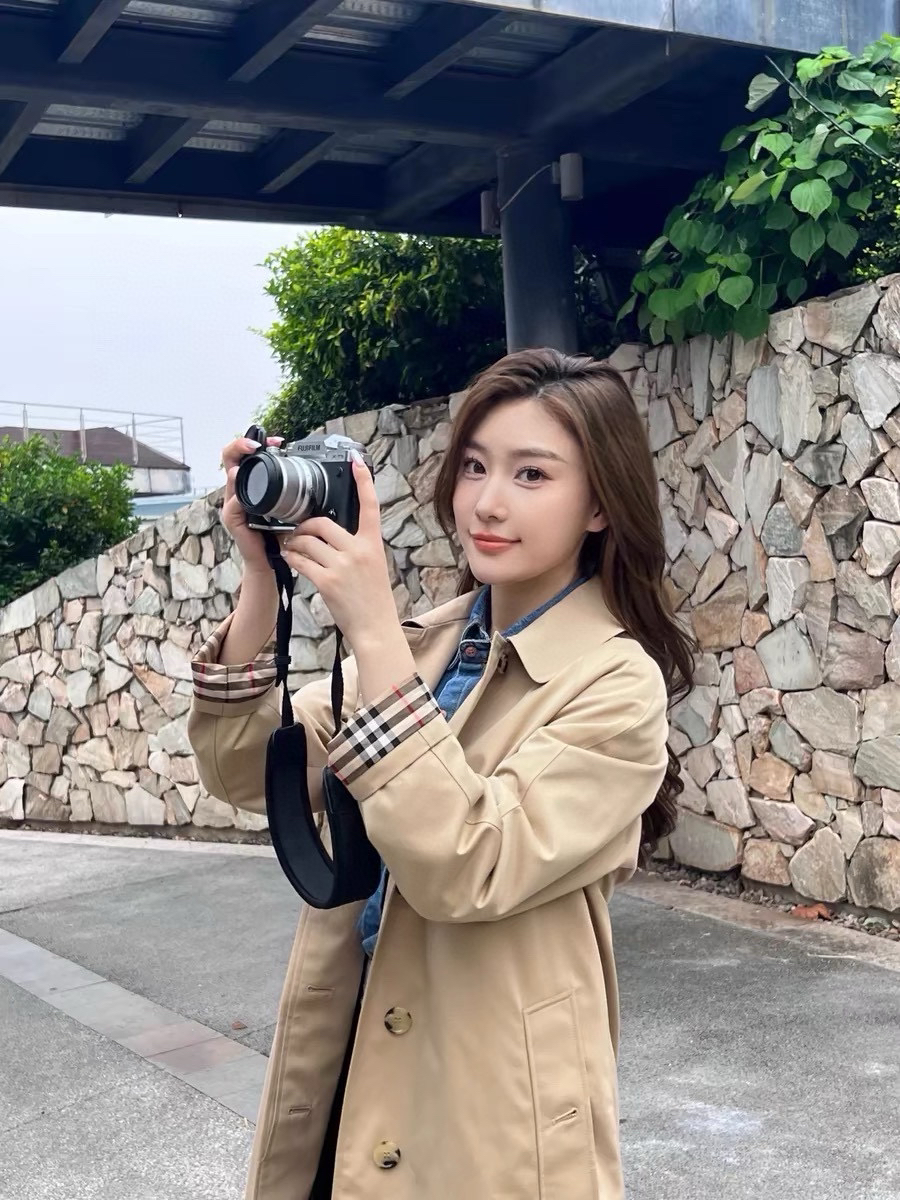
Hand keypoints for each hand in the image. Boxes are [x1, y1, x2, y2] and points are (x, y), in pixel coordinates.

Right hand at [220, 434, 283, 573]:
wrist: (270, 560)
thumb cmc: (277, 533)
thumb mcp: (285, 505)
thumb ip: (288, 488)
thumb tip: (304, 469)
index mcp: (250, 485)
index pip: (245, 455)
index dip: (255, 443)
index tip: (276, 440)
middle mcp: (238, 491)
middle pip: (229, 459)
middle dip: (239, 446)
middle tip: (255, 444)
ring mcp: (233, 505)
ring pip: (229, 479)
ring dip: (237, 468)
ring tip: (246, 460)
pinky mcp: (233, 520)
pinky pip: (233, 506)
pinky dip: (239, 499)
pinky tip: (244, 494)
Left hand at [280, 457, 397, 645]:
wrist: (375, 628)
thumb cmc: (373, 599)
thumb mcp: (374, 566)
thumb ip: (357, 546)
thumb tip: (330, 533)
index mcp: (373, 544)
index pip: (370, 506)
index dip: (363, 481)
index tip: (356, 461)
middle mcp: (358, 551)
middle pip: (322, 523)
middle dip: (305, 526)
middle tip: (298, 532)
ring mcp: (342, 566)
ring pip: (307, 541)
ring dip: (294, 543)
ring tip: (291, 547)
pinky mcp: (327, 581)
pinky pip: (300, 561)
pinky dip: (291, 558)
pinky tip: (290, 559)